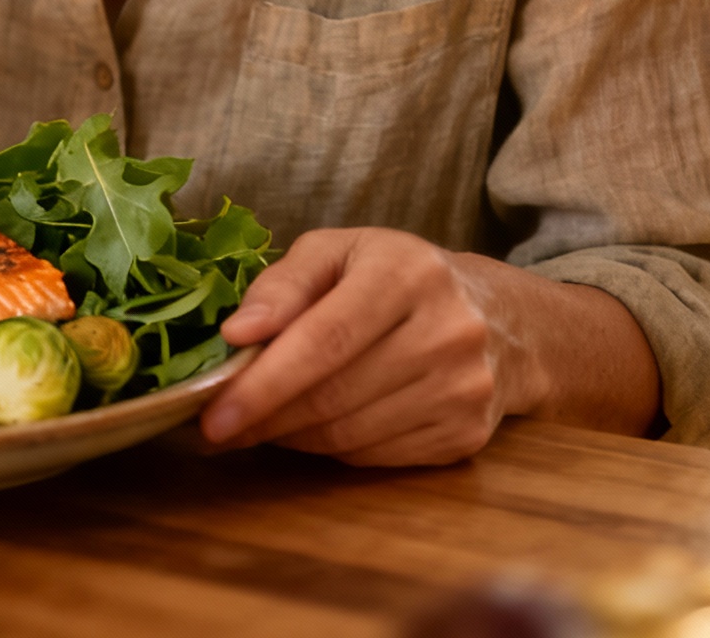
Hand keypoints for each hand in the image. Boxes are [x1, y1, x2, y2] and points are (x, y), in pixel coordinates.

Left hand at [198, 228, 661, 466]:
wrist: (498, 319)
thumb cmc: (393, 276)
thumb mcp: (338, 252)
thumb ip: (282, 284)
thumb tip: (237, 334)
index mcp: (406, 273)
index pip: (324, 340)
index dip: (263, 383)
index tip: (212, 413)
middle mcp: (445, 331)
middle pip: (334, 395)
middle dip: (264, 417)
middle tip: (217, 426)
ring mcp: (464, 389)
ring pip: (350, 434)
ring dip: (291, 437)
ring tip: (257, 425)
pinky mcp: (467, 434)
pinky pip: (376, 457)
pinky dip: (331, 450)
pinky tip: (310, 431)